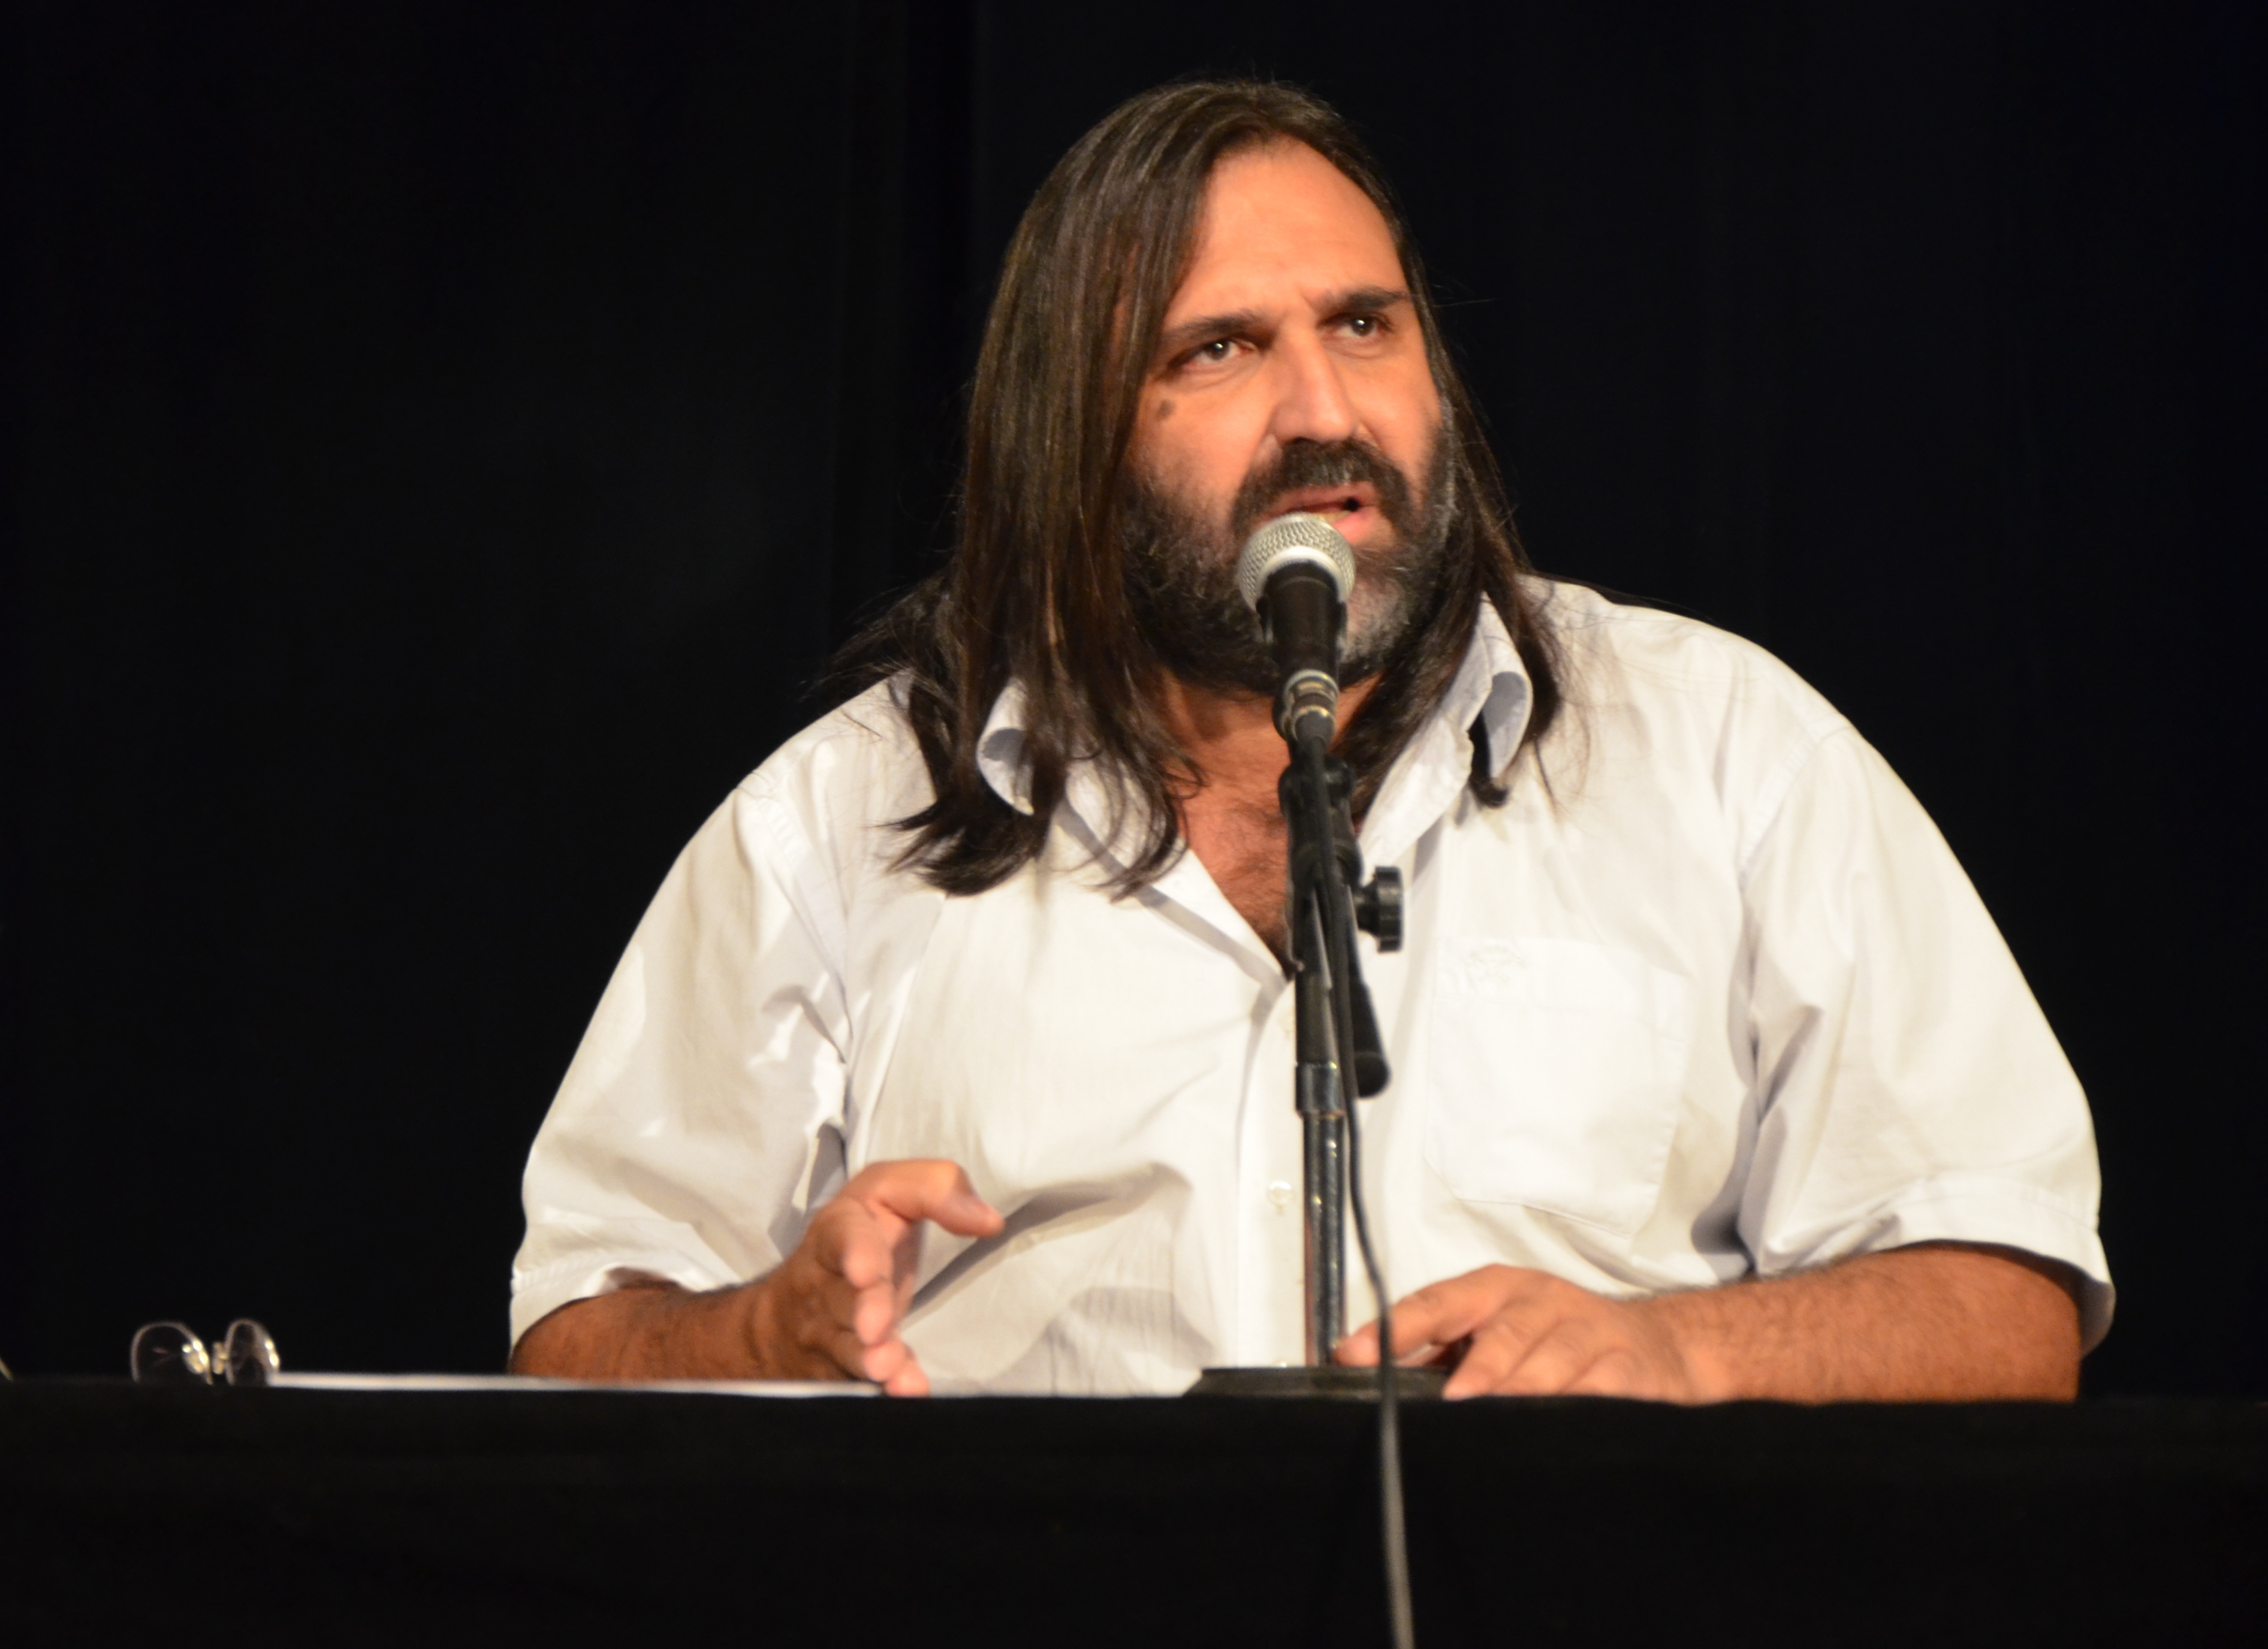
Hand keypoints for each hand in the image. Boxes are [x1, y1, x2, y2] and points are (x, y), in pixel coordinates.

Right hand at [747, 1159, 1001, 1395]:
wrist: (795, 1301)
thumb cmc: (860, 1237)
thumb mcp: (892, 1193)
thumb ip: (937, 1190)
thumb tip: (987, 1220)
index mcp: (839, 1229)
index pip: (842, 1235)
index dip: (854, 1253)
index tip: (868, 1273)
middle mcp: (826, 1280)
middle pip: (843, 1297)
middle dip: (862, 1311)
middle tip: (876, 1327)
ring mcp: (828, 1329)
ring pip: (845, 1344)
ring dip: (867, 1357)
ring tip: (886, 1366)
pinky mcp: (842, 1365)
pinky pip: (860, 1378)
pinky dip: (885, 1385)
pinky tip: (905, 1388)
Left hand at [1334, 1264, 1712, 1400]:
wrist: (1656, 1344)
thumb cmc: (1554, 1338)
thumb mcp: (1496, 1328)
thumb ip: (1441, 1351)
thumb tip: (1367, 1374)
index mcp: (1497, 1289)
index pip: (1440, 1301)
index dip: (1398, 1327)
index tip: (1354, 1353)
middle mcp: (1542, 1302)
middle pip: (1505, 1332)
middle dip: (1477, 1368)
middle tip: (1451, 1399)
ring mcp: (1590, 1332)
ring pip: (1554, 1361)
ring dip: (1524, 1391)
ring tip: (1493, 1419)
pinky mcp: (1629, 1369)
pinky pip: (1601, 1392)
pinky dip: (1578, 1409)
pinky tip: (1555, 1432)